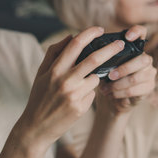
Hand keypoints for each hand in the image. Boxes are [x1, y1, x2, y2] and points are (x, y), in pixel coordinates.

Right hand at [19, 26, 127, 147]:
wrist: (36, 128)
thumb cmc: (39, 97)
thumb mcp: (41, 73)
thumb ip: (54, 53)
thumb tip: (70, 36)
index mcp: (55, 70)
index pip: (75, 45)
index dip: (89, 34)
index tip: (100, 29)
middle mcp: (66, 81)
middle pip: (94, 59)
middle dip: (110, 49)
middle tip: (121, 44)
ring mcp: (75, 96)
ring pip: (96, 78)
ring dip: (94, 77)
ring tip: (80, 86)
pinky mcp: (82, 108)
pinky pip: (92, 93)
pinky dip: (88, 92)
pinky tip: (76, 100)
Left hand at [97, 26, 156, 113]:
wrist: (113, 99)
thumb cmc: (108, 79)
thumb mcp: (104, 66)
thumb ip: (103, 57)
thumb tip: (92, 53)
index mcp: (134, 49)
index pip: (141, 32)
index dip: (137, 31)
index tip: (127, 37)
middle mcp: (145, 59)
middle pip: (142, 59)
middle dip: (124, 68)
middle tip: (109, 76)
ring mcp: (150, 73)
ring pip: (136, 77)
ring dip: (118, 84)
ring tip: (105, 89)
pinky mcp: (149, 86)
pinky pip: (134, 90)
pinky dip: (120, 93)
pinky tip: (111, 94)